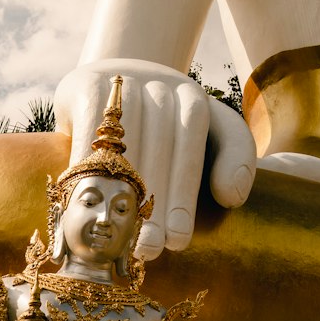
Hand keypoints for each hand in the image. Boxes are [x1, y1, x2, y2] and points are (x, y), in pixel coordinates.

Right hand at [55, 60, 256, 256]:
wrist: (120, 73)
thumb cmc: (168, 122)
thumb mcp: (211, 132)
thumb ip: (235, 158)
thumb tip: (231, 195)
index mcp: (193, 99)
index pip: (192, 147)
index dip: (184, 194)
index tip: (178, 239)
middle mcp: (162, 85)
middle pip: (161, 146)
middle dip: (156, 200)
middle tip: (150, 247)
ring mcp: (125, 82)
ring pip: (127, 137)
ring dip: (122, 186)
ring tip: (118, 231)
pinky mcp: (87, 84)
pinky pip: (89, 126)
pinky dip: (86, 160)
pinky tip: (84, 196)